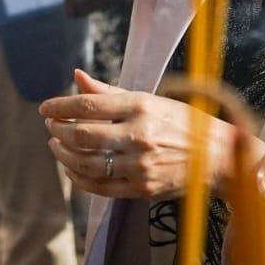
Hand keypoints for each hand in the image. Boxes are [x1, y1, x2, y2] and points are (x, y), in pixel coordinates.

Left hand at [38, 69, 247, 199]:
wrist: (219, 157)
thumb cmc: (183, 122)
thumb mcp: (150, 99)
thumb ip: (110, 93)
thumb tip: (77, 76)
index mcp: (141, 106)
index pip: (88, 105)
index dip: (60, 106)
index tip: (45, 108)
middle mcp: (139, 135)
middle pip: (82, 135)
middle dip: (58, 130)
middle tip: (50, 126)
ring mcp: (140, 165)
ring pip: (86, 163)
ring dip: (63, 154)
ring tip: (56, 145)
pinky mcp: (142, 188)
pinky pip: (100, 187)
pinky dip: (79, 178)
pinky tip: (71, 168)